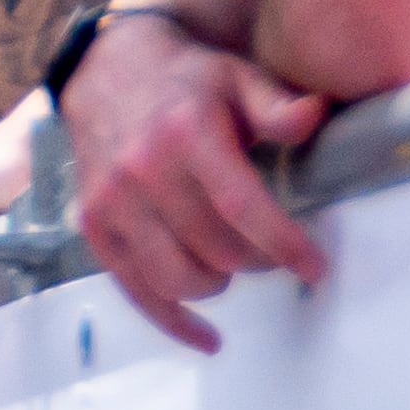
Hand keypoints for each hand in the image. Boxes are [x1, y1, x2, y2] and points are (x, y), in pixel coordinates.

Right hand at [60, 11, 328, 352]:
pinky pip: (135, 290)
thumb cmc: (186, 82)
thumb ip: (277, 105)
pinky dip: (173, 322)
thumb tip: (316, 116)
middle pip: (215, 251)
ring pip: (178, 278)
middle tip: (271, 254)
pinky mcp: (93, 226)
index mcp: (185, 134)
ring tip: (232, 264)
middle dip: (256, 262)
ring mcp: (111, 202)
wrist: (105, 71)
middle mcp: (142, 171)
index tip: (315, 268)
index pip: (241, 208)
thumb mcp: (236, 78)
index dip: (284, 245)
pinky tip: (207, 338)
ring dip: (218, 284)